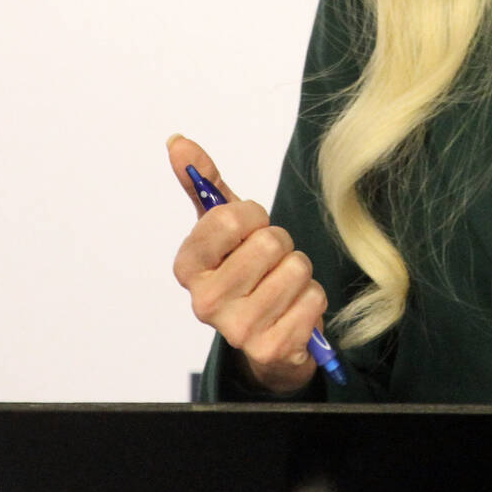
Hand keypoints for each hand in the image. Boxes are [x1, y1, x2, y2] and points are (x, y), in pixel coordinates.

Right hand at [167, 134, 327, 395]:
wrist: (268, 335)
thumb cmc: (246, 269)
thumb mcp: (224, 226)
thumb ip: (204, 183)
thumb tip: (177, 141)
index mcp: (187, 267)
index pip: (228, 218)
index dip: (252, 216)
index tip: (250, 227)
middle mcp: (204, 302)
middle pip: (269, 242)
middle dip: (281, 244)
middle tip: (270, 262)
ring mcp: (236, 329)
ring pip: (296, 268)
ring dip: (300, 271)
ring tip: (283, 286)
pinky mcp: (270, 349)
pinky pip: (314, 299)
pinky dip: (313, 299)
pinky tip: (294, 310)